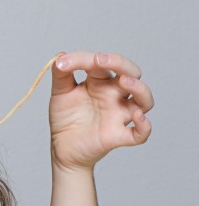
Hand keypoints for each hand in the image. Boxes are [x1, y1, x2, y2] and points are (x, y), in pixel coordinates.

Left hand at [49, 51, 153, 171]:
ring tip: (124, 82)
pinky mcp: (119, 136)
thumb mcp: (60, 94)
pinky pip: (140, 133)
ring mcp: (119, 115)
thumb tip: (60, 56)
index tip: (64, 64)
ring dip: (138, 89)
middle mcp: (115, 95)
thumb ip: (60, 75)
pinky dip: (144, 126)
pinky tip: (137, 117)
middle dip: (120, 64)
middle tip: (99, 60)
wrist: (62, 149)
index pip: (103, 63)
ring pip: (144, 100)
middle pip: (132, 74)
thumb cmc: (66, 119)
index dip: (87, 59)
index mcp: (101, 82)